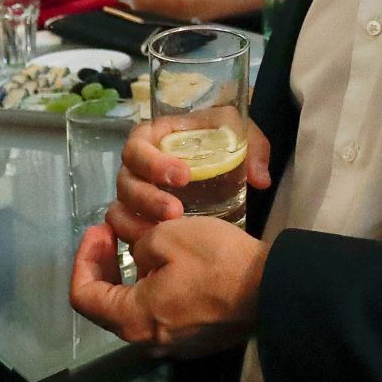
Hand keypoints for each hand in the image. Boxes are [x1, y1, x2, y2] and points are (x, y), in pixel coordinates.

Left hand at [69, 218, 268, 357]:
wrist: (276, 290)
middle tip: (113, 233)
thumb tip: (139, 257)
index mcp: (133, 320)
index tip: (98, 231)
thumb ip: (138, 246)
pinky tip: (166, 263)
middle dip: (104, 265)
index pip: (83, 297)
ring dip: (129, 275)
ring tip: (139, 242)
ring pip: (134, 309)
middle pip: (106, 305)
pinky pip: (160, 313)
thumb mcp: (166, 236)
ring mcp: (175, 344)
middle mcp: (148, 341)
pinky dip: (152, 287)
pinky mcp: (197, 339)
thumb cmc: (217, 263)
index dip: (83, 259)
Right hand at [106, 117, 271, 248]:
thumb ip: (254, 149)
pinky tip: (154, 248)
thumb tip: (260, 180)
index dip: (153, 162)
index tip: (184, 176)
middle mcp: (138, 167)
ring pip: (120, 208)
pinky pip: (125, 229)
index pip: (138, 145)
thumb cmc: (223, 142)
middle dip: (148, 198)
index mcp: (154, 137)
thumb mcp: (240, 133)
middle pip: (126, 181)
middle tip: (176, 211)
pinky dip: (134, 238)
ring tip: (165, 233)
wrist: (223, 165)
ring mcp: (136, 194)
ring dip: (138, 222)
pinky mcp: (140, 218)